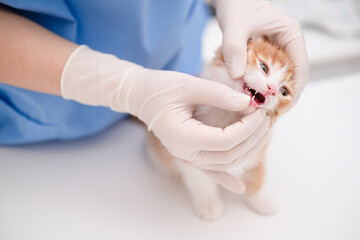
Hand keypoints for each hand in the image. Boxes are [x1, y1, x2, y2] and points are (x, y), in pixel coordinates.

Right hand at [61, 46, 269, 190]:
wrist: (141, 96)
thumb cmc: (161, 88)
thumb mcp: (189, 84)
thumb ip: (219, 94)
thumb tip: (248, 103)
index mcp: (182, 136)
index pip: (225, 140)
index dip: (247, 127)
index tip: (259, 110)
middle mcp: (184, 153)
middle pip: (228, 155)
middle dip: (252, 138)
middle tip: (265, 116)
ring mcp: (186, 157)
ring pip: (224, 164)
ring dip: (247, 150)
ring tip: (263, 131)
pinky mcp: (189, 154)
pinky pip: (210, 171)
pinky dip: (226, 180)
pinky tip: (240, 188)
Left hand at [214, 0, 308, 104]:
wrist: (230, 0)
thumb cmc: (237, 6)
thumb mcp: (235, 26)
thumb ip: (235, 49)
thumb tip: (237, 76)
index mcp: (290, 35)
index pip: (301, 67)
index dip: (294, 90)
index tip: (283, 106)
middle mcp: (288, 44)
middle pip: (294, 76)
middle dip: (283, 95)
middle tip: (271, 113)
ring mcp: (279, 50)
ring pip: (282, 77)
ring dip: (273, 93)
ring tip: (263, 110)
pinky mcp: (267, 55)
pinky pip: (269, 74)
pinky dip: (263, 86)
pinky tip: (254, 97)